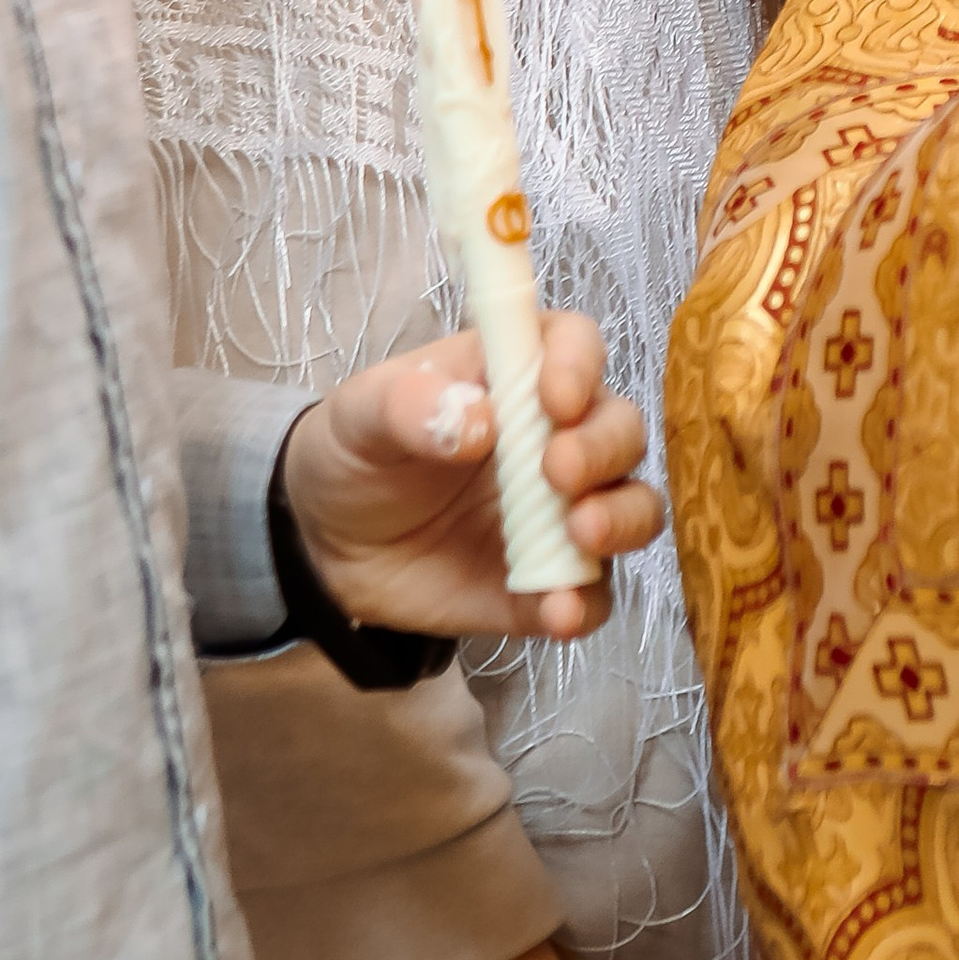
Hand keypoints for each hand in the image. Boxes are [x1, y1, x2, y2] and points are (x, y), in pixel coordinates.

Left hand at [283, 318, 659, 644]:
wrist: (326, 542)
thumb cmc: (356, 452)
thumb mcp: (361, 415)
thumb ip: (411, 406)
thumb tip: (479, 420)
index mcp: (514, 376)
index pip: (574, 347)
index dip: (579, 365)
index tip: (555, 398)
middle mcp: (554, 439)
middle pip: (620, 429)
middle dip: (603, 449)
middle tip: (558, 473)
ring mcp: (558, 514)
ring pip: (632, 508)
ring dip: (622, 519)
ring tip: (582, 535)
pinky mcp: (545, 582)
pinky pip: (589, 594)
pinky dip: (584, 604)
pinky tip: (556, 612)